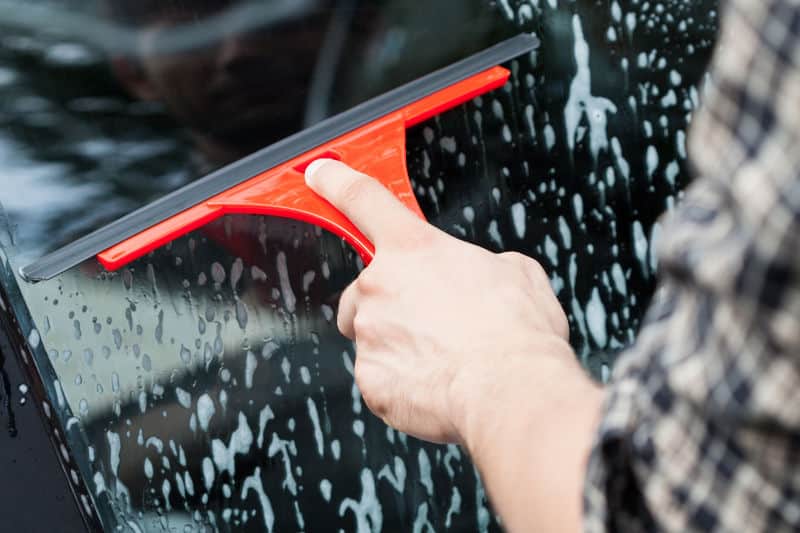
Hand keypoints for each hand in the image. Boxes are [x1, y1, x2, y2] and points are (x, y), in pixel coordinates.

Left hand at [305, 159, 578, 444]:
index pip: (363, 199)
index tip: (319, 173)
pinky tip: (436, 382)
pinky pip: (379, 375)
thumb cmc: (516, 332)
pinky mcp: (369, 378)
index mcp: (414, 248)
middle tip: (432, 319)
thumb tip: (486, 273)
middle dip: (389, 301)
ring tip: (442, 355)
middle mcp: (379, 285)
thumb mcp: (517, 272)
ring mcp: (370, 333)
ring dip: (396, 341)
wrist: (510, 390)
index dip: (337, 181)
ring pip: (371, 334)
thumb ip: (483, 263)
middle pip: (364, 287)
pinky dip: (401, 380)